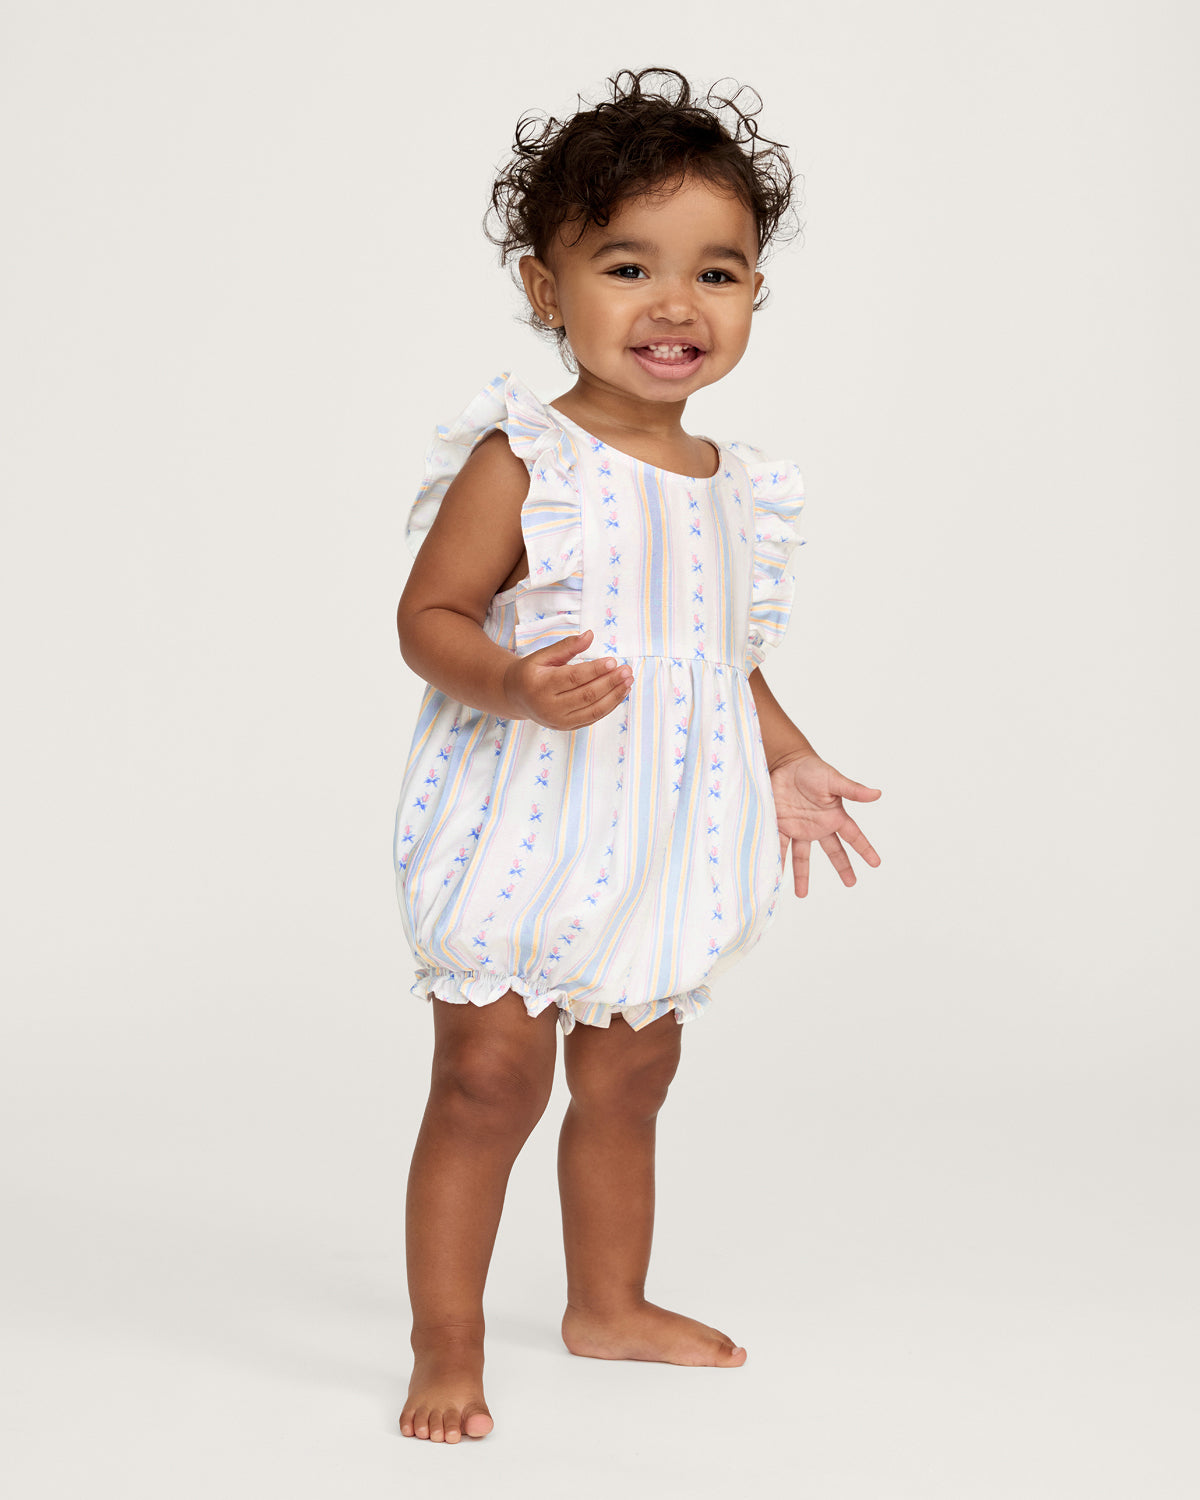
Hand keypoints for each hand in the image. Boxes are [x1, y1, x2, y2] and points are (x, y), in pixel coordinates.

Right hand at [503, 629, 632, 729]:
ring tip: (628, 681)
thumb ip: (566, 646)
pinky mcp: (567, 727)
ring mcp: (558, 720)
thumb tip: (590, 635)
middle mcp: (549, 706)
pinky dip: (609, 706)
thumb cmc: (531, 672)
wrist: (516, 697)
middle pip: (586, 695)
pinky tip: (620, 693)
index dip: (595, 670)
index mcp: (540, 685)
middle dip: (610, 683)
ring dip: (614, 696)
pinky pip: (592, 718)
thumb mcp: (542, 655)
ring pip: (593, 710)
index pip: (574, 678)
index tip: (613, 661)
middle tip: (627, 671)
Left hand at [769, 751, 881, 897]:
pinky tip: (774, 875)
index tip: (876, 863)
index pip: (854, 836)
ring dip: (802, 875)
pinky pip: (780, 847)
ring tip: (802, 894)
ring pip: (802, 857)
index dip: (865, 849)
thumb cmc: (811, 768)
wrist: (784, 763)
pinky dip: (777, 861)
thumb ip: (853, 790)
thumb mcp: (833, 780)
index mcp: (834, 816)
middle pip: (833, 851)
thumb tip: (877, 794)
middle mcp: (818, 826)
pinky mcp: (781, 826)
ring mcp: (799, 828)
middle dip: (842, 867)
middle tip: (851, 883)